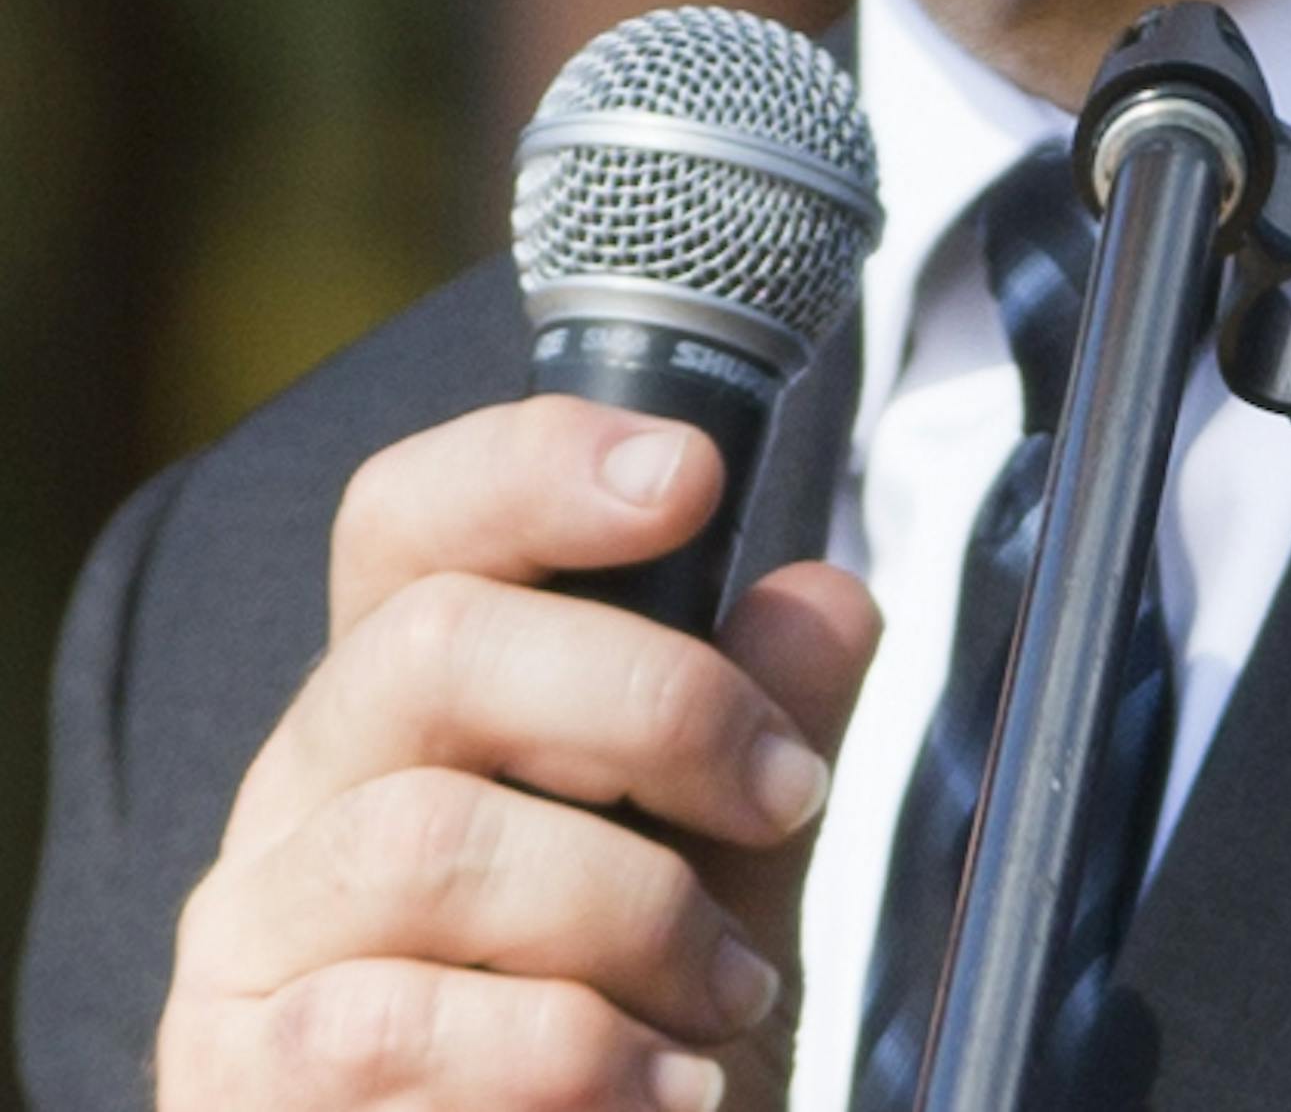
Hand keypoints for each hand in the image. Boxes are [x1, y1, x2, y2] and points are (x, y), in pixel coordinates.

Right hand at [155, 396, 879, 1111]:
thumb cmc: (610, 1071)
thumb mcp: (716, 892)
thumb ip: (757, 750)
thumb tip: (828, 595)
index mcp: (399, 710)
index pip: (411, 520)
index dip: (534, 466)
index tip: (686, 474)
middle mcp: (299, 796)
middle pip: (434, 644)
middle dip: (651, 700)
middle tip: (787, 792)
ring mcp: (250, 942)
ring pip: (426, 839)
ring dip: (627, 912)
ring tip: (730, 997)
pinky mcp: (237, 1083)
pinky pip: (397, 1025)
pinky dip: (569, 1056)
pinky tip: (662, 1092)